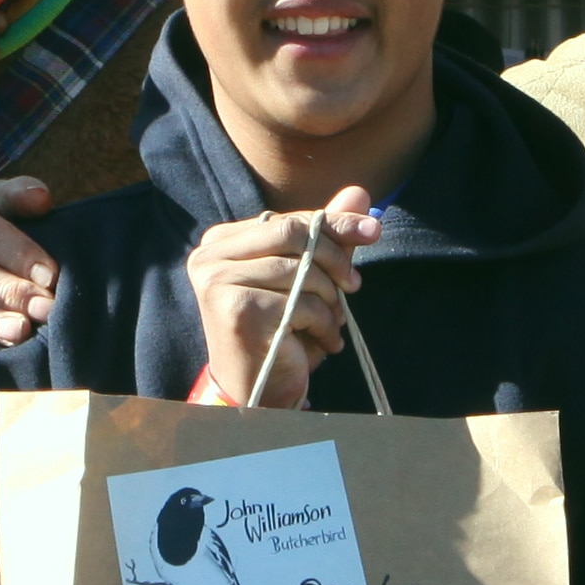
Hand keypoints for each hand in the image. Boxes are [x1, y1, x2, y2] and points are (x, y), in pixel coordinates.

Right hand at [184, 193, 376, 405]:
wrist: (256, 391)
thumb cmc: (279, 331)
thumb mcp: (304, 277)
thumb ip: (325, 235)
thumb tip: (359, 193)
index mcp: (221, 241)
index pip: (288, 219)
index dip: (335, 224)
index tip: (373, 230)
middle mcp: (210, 256)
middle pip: (294, 234)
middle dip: (335, 258)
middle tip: (354, 286)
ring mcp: (219, 282)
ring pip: (301, 270)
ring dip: (330, 301)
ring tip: (332, 324)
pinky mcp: (236, 309)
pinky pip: (301, 303)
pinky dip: (322, 324)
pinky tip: (322, 342)